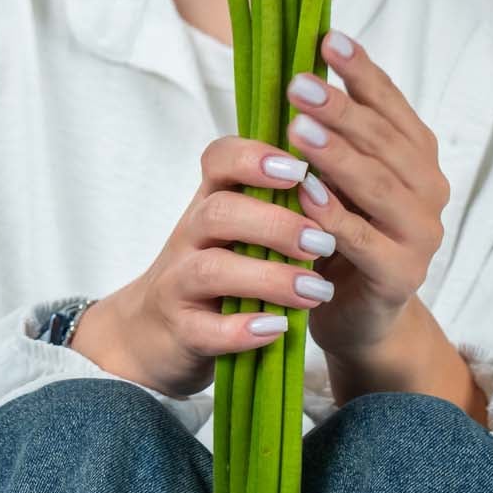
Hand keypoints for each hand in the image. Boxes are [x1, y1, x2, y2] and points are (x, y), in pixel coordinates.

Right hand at [71, 134, 340, 398]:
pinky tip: (278, 328)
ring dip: (269, 278)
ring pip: (211, 270)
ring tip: (315, 290)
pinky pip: (204, 328)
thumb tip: (337, 181)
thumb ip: (275, 205)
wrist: (156, 333)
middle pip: (219, 212)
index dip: (254, 159)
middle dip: (275, 224)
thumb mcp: (238, 231)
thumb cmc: (214, 271)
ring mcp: (177, 283)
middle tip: (323, 241)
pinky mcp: (179, 330)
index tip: (299, 170)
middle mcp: (189, 236)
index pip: (219, 161)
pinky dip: (242, 329)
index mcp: (210, 202)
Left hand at [282, 29, 451, 367]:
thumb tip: (300, 67)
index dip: (362, 71)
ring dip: (337, 156)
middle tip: (300, 84)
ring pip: (378, 187)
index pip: (391, 105)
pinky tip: (307, 194)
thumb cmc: (340, 230)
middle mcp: (430, 190)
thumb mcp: (338, 176)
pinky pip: (365, 241)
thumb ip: (333, 132)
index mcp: (418, 156)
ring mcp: (422, 235)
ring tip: (298, 129)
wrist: (355, 313)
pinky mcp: (402, 276)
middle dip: (341, 110)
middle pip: (384, 142)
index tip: (328, 39)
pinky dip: (336, 217)